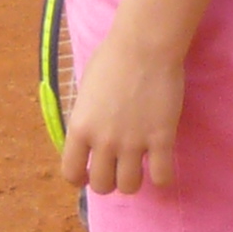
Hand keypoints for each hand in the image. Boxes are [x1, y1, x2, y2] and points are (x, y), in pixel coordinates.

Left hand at [56, 15, 185, 197]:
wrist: (144, 44)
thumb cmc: (112, 59)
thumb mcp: (86, 91)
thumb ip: (86, 119)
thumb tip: (88, 139)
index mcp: (80, 127)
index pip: (71, 173)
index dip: (80, 178)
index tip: (89, 173)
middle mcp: (104, 140)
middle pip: (102, 185)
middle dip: (108, 181)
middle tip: (117, 167)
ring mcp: (133, 142)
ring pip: (130, 187)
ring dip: (133, 180)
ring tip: (138, 165)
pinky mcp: (161, 139)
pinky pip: (162, 177)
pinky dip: (161, 176)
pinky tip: (161, 163)